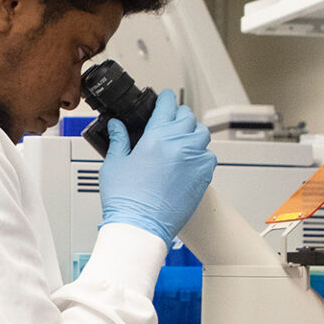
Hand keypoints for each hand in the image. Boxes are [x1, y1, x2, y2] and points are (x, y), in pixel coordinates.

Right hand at [98, 89, 215, 244]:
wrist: (141, 226)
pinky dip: (201, 153)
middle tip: (171, 119)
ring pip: (201, 134)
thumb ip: (119, 140)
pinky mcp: (203, 177)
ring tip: (183, 137)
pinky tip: (190, 159)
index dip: (165, 98)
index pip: (166, 106)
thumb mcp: (114, 164)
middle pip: (187, 117)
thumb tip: (116, 126)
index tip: (164, 97)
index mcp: (156, 137)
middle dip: (178, 115)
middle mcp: (179, 145)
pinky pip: (209, 156)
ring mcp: (194, 160)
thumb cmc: (126, 200)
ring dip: (192, 132)